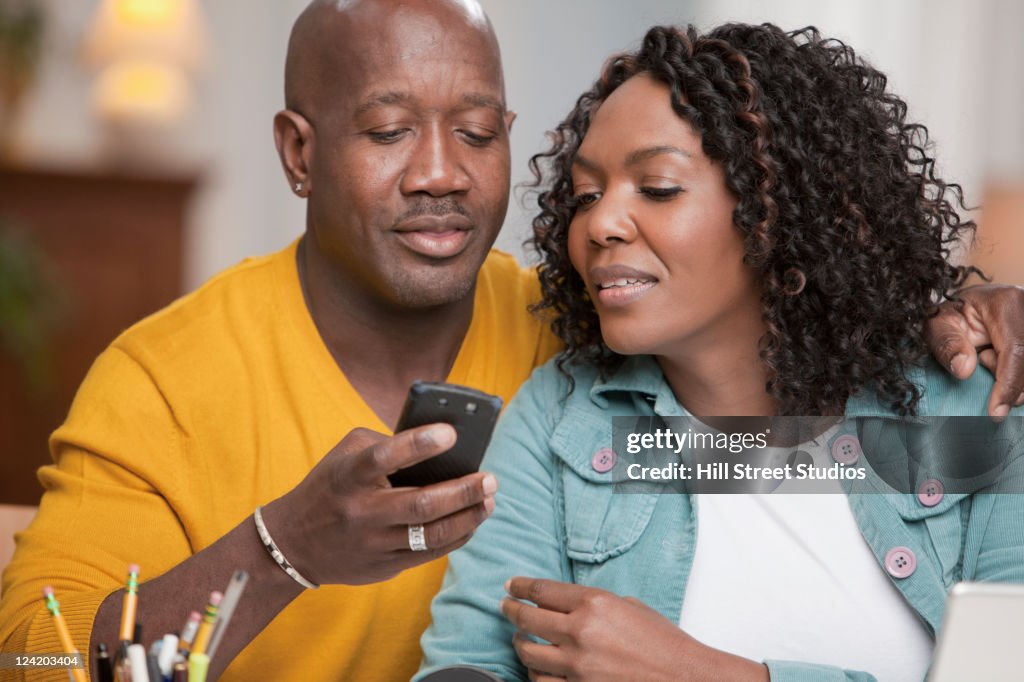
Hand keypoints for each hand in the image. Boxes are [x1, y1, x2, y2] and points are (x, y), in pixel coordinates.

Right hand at [260, 424, 495, 585]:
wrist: (293, 543)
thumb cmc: (331, 485)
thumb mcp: (346, 454)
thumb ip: (387, 442)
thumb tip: (439, 446)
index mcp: (350, 475)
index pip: (385, 456)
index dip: (419, 444)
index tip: (451, 433)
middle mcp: (362, 511)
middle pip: (421, 504)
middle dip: (463, 491)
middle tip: (491, 478)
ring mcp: (373, 543)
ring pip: (432, 534)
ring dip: (468, 517)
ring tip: (490, 500)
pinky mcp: (384, 567)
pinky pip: (430, 553)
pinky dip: (457, 536)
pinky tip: (473, 521)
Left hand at [501, 578, 767, 681]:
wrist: (684, 678)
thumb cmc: (664, 643)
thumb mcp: (631, 607)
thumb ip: (597, 605)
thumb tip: (569, 605)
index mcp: (595, 603)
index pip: (542, 590)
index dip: (521, 586)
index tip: (511, 585)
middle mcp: (581, 632)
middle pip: (527, 619)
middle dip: (511, 611)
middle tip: (505, 606)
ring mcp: (577, 666)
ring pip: (529, 653)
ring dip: (520, 644)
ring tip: (520, 639)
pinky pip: (542, 681)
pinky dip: (535, 673)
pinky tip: (536, 667)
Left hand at [926, 284, 1023, 417]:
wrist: (969, 303)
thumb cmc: (952, 313)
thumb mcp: (937, 324)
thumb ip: (946, 344)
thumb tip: (964, 371)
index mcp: (1007, 302)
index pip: (1017, 350)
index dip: (1009, 384)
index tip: (996, 413)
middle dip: (1010, 383)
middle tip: (986, 378)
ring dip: (1014, 377)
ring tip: (987, 357)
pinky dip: (1018, 375)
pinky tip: (999, 360)